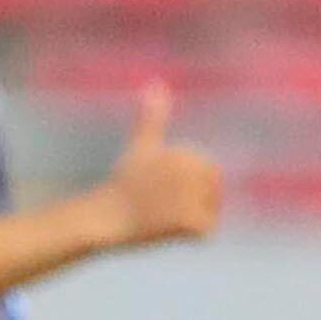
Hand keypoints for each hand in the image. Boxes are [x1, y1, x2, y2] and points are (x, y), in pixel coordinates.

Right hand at [101, 83, 221, 247]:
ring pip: (211, 211)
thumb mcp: (142, 145)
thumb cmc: (124, 183)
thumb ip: (154, 117)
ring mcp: (189, 197)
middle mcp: (188, 172)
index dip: (190, 182)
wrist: (106, 219)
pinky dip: (191, 236)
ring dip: (194, 217)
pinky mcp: (189, 222)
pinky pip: (206, 232)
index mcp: (183, 153)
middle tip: (164, 205)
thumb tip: (157, 83)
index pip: (210, 170)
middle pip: (215, 190)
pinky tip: (169, 230)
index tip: (164, 187)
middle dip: (196, 199)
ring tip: (165, 216)